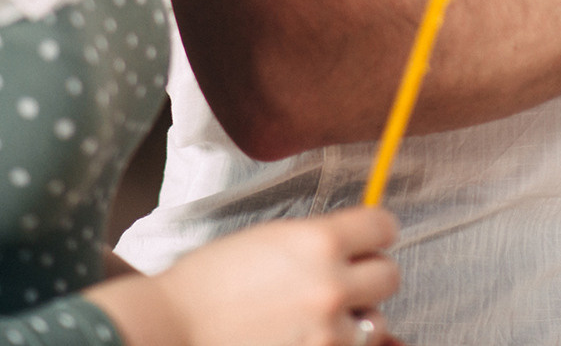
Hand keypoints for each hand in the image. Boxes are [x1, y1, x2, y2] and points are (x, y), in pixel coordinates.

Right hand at [91, 206, 402, 345]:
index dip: (375, 233)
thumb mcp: (269, 240)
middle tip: (342, 283)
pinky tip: (307, 337)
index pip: (384, 227)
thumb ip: (316, 241)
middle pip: (389, 276)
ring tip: (317, 319)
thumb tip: (353, 244)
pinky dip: (334, 344)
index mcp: (317, 241)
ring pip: (375, 322)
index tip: (367, 241)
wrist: (171, 328)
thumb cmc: (208, 282)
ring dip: (354, 320)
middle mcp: (330, 285)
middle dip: (368, 278)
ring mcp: (326, 332)